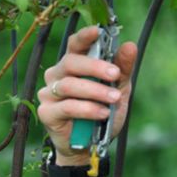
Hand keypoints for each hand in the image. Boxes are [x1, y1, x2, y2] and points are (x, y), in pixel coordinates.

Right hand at [37, 26, 136, 164]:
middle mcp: (57, 75)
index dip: (84, 36)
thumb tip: (130, 45)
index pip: (75, 44)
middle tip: (115, 74)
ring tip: (114, 98)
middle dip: (95, 67)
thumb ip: (123, 68)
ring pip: (69, 85)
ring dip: (95, 91)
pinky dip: (87, 109)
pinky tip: (102, 113)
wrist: (92, 146)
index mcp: (74, 64)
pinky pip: (66, 106)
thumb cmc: (102, 113)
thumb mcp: (119, 89)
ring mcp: (49, 93)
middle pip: (71, 62)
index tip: (97, 31)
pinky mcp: (47, 112)